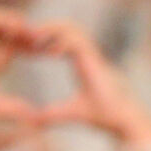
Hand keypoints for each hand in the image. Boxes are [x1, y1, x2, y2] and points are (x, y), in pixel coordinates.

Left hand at [33, 20, 150, 147]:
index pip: (62, 40)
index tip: (29, 48)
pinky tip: (48, 53)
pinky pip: (76, 41)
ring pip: (72, 28)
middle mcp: (89, 55)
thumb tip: (34, 124)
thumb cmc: (103, 117)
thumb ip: (53, 115)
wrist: (123, 120)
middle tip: (27, 36)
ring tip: (34, 39)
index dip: (46, 40)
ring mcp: (93, 55)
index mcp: (83, 63)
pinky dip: (61, 42)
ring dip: (52, 29)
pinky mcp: (96, 60)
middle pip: (67, 27)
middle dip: (47, 27)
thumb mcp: (71, 113)